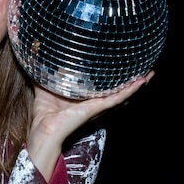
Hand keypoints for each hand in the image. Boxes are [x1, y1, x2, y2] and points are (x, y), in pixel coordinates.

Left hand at [27, 71, 154, 178]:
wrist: (45, 129)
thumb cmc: (44, 113)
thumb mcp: (44, 87)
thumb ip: (43, 73)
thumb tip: (34, 54)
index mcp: (82, 98)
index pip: (101, 87)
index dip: (112, 77)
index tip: (122, 65)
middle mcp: (93, 103)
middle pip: (116, 90)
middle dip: (130, 81)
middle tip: (145, 69)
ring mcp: (97, 106)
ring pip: (121, 94)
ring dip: (136, 85)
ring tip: (149, 74)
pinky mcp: (97, 108)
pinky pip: (116, 98)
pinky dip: (129, 91)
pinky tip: (141, 82)